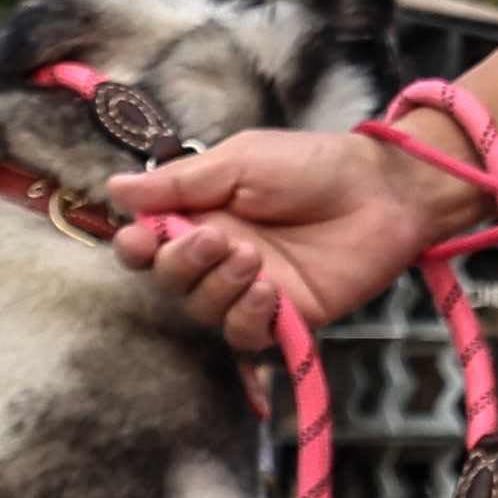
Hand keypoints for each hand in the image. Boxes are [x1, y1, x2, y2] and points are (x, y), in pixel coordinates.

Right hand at [103, 126, 475, 344]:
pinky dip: (246, 315)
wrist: (382, 190)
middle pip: (169, 281)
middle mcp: (218, 255)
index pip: (147, 243)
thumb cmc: (313, 165)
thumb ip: (180, 183)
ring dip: (217, 287)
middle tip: (217, 237)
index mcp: (201, 213)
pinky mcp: (285, 316)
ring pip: (202, 310)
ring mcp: (250, 288)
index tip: (142, 238)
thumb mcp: (241, 161)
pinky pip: (244, 336)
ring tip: (251, 257)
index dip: (135, 247)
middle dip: (180, 264)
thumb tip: (115, 189)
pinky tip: (266, 290)